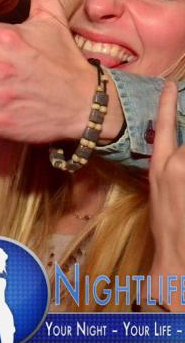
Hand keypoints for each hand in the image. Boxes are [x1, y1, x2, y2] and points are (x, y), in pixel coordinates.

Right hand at [148, 82, 184, 289]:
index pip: (163, 126)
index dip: (167, 104)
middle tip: (181, 172)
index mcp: (159, 166)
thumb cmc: (171, 228)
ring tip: (183, 187)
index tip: (171, 85)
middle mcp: (175, 165)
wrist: (179, 257)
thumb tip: (180, 156)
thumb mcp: (162, 192)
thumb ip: (173, 168)